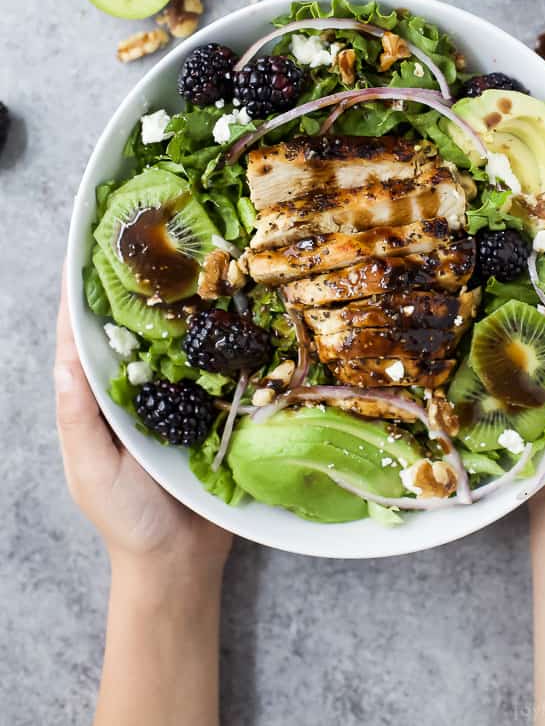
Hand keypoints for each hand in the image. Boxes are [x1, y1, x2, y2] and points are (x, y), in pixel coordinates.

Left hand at [54, 269, 232, 575]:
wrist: (181, 561)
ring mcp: (168, 398)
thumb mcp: (93, 472)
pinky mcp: (204, 408)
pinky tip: (226, 310)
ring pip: (168, 341)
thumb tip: (64, 364)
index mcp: (93, 402)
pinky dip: (212, 338)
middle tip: (145, 236)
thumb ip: (79, 421)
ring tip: (186, 259)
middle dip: (130, 285)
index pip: (79, 338)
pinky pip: (207, 367)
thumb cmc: (128, 520)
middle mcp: (129, 392)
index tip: (85, 248)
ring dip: (174, 304)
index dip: (78, 294)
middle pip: (125, 328)